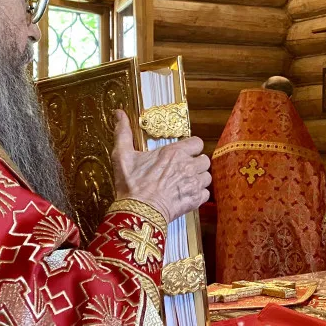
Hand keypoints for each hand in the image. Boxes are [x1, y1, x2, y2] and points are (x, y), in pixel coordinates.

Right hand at [111, 109, 210, 223]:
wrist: (138, 211)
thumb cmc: (131, 184)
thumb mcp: (122, 155)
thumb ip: (123, 133)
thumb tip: (118, 113)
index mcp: (174, 152)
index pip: (197, 143)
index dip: (192, 147)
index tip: (184, 152)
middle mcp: (188, 166)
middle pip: (204, 160)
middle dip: (196, 163)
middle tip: (184, 169)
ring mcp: (193, 183)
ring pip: (207, 177)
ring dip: (199, 178)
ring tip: (186, 182)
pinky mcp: (195, 200)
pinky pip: (205, 194)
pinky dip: (199, 194)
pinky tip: (187, 195)